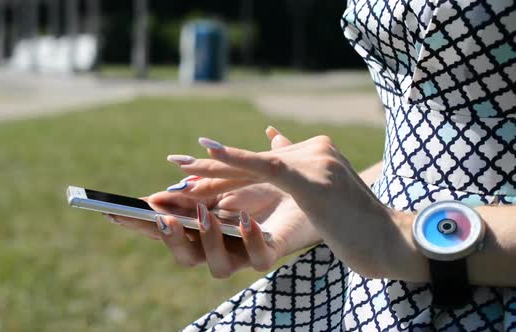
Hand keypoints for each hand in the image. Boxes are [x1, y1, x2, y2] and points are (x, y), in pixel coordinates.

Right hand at [109, 127, 321, 277]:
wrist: (317, 194)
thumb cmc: (272, 183)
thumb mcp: (238, 173)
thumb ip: (212, 172)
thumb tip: (176, 162)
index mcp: (206, 224)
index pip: (167, 228)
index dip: (142, 223)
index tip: (113, 210)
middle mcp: (221, 244)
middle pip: (182, 254)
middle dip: (166, 238)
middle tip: (159, 216)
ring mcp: (245, 253)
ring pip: (215, 265)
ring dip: (205, 240)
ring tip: (203, 214)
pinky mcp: (270, 254)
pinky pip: (257, 257)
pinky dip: (249, 238)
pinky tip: (247, 218)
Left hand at [176, 135, 402, 278]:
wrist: (394, 243)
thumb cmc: (360, 226)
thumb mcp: (329, 197)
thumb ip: (301, 168)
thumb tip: (275, 138)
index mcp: (316, 154)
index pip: (263, 161)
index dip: (228, 165)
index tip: (195, 168)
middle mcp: (314, 151)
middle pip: (253, 161)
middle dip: (213, 166)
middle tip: (177, 166)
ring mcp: (315, 161)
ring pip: (253, 166)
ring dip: (214, 172)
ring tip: (182, 173)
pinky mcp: (312, 178)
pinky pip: (266, 168)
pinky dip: (235, 160)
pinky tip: (208, 152)